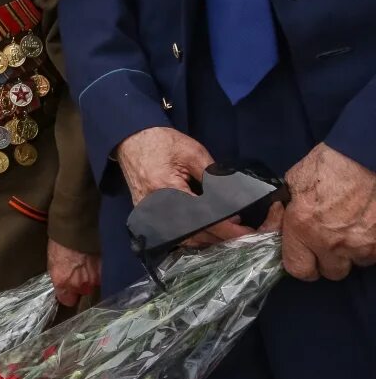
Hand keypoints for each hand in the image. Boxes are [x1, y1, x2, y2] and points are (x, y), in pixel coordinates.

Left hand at [47, 240, 99, 306]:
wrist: (76, 229)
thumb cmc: (61, 243)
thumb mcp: (53, 263)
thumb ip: (61, 278)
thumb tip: (64, 285)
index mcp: (63, 282)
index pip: (68, 301)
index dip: (68, 296)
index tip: (68, 292)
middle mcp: (79, 284)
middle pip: (83, 291)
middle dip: (81, 284)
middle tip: (79, 271)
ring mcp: (94, 278)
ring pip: (94, 284)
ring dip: (91, 276)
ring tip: (87, 264)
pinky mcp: (104, 270)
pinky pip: (102, 275)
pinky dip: (100, 270)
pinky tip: (94, 260)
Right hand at [116, 126, 252, 244]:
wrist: (132, 139)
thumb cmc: (162, 143)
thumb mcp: (193, 153)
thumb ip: (213, 177)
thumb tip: (233, 200)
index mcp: (168, 190)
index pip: (204, 219)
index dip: (227, 228)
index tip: (246, 231)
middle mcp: (156, 209)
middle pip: (194, 234)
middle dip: (220, 236)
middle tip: (243, 233)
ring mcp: (149, 215)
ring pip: (183, 239)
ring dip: (206, 239)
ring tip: (227, 233)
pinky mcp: (146, 216)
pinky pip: (172, 234)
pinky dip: (191, 237)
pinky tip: (205, 233)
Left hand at [279, 143, 375, 281]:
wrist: (363, 155)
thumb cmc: (328, 164)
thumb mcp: (294, 184)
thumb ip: (289, 209)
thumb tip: (284, 217)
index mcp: (302, 228)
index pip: (299, 270)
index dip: (302, 265)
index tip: (306, 258)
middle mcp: (331, 242)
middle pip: (331, 272)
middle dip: (329, 260)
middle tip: (330, 242)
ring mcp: (361, 244)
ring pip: (357, 263)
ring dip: (353, 252)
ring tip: (351, 230)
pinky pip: (375, 253)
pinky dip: (372, 244)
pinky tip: (367, 226)